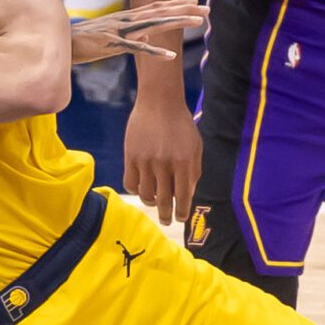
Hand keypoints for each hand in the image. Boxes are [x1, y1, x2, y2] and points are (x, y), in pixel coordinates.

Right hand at [70, 0, 207, 63]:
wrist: (59, 44)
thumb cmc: (82, 42)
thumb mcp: (110, 38)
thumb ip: (132, 36)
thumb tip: (150, 36)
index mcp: (124, 18)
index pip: (155, 7)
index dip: (175, 3)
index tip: (195, 1)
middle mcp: (124, 20)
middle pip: (159, 12)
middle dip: (185, 10)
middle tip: (207, 9)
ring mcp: (119, 31)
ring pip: (153, 24)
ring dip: (177, 22)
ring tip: (198, 22)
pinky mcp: (111, 44)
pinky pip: (136, 48)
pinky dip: (154, 51)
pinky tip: (170, 56)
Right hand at [124, 94, 201, 224]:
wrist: (159, 103)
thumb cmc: (181, 125)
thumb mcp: (195, 147)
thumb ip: (193, 172)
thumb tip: (186, 194)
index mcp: (183, 163)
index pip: (182, 197)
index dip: (181, 211)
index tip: (180, 218)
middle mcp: (163, 165)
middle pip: (163, 200)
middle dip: (166, 215)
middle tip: (166, 222)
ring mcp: (145, 161)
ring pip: (145, 194)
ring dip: (150, 202)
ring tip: (154, 202)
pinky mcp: (130, 156)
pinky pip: (130, 182)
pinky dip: (135, 190)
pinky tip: (141, 188)